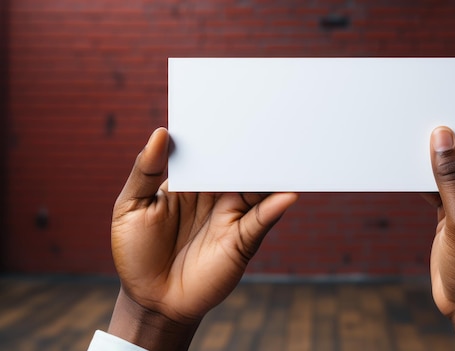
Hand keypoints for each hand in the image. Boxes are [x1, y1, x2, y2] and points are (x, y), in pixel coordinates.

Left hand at [108, 128, 296, 349]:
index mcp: (191, 182)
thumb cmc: (136, 252)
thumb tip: (161, 132)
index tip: (234, 108)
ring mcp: (231, 216)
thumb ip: (145, 171)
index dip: (220, 132)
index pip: (210, 151)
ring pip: (257, 188)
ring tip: (288, 151)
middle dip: (253, 146)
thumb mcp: (130, 207)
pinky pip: (261, 220)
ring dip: (271, 172)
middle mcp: (215, 195)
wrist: (151, 299)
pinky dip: (275, 207)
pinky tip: (287, 193)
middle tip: (271, 121)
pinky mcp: (242, 240)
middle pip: (239, 165)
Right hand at [423, 118, 454, 349]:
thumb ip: (451, 177)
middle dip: (444, 143)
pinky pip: (441, 183)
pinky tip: (407, 177)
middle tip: (413, 136)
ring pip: (453, 165)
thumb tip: (441, 136)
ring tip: (406, 156)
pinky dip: (426, 179)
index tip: (430, 126)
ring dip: (432, 161)